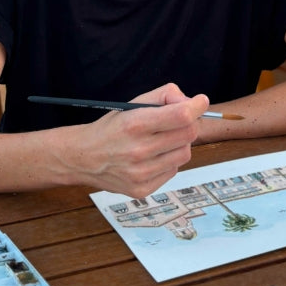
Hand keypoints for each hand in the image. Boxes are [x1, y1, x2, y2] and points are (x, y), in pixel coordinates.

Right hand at [71, 83, 208, 197]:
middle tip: (178, 121)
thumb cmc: (112, 128)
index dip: (196, 106)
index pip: (180, 116)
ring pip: (185, 154)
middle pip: (189, 134)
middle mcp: (138, 150)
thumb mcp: (132, 104)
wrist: (84, 157)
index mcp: (135, 124)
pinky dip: (168, 161)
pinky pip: (173, 171)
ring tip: (161, 141)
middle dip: (188, 124)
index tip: (201, 102)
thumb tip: (191, 102)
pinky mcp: (142, 189)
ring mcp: (141, 173)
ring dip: (179, 144)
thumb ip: (164, 96)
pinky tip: (153, 157)